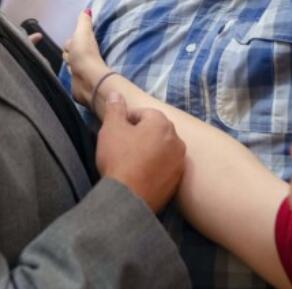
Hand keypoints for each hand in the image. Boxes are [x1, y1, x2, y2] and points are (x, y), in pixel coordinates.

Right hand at [63, 11, 111, 106]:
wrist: (86, 79)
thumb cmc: (84, 54)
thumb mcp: (82, 32)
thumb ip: (83, 22)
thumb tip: (87, 10)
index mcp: (85, 43)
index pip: (71, 41)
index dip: (69, 43)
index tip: (70, 46)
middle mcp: (83, 55)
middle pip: (68, 52)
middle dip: (67, 53)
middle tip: (71, 56)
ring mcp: (80, 68)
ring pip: (69, 62)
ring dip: (68, 63)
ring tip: (71, 65)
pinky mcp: (77, 80)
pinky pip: (69, 74)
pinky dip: (68, 73)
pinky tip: (69, 74)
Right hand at [96, 93, 185, 211]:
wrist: (128, 198)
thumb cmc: (119, 159)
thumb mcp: (111, 129)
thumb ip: (115, 108)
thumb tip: (116, 94)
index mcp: (162, 123)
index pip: (144, 113)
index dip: (127, 121)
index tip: (117, 133)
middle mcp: (177, 140)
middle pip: (156, 130)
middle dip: (141, 135)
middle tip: (123, 147)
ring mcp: (179, 162)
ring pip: (162, 149)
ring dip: (150, 151)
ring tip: (133, 162)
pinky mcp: (178, 181)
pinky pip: (166, 167)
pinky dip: (156, 168)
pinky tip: (141, 175)